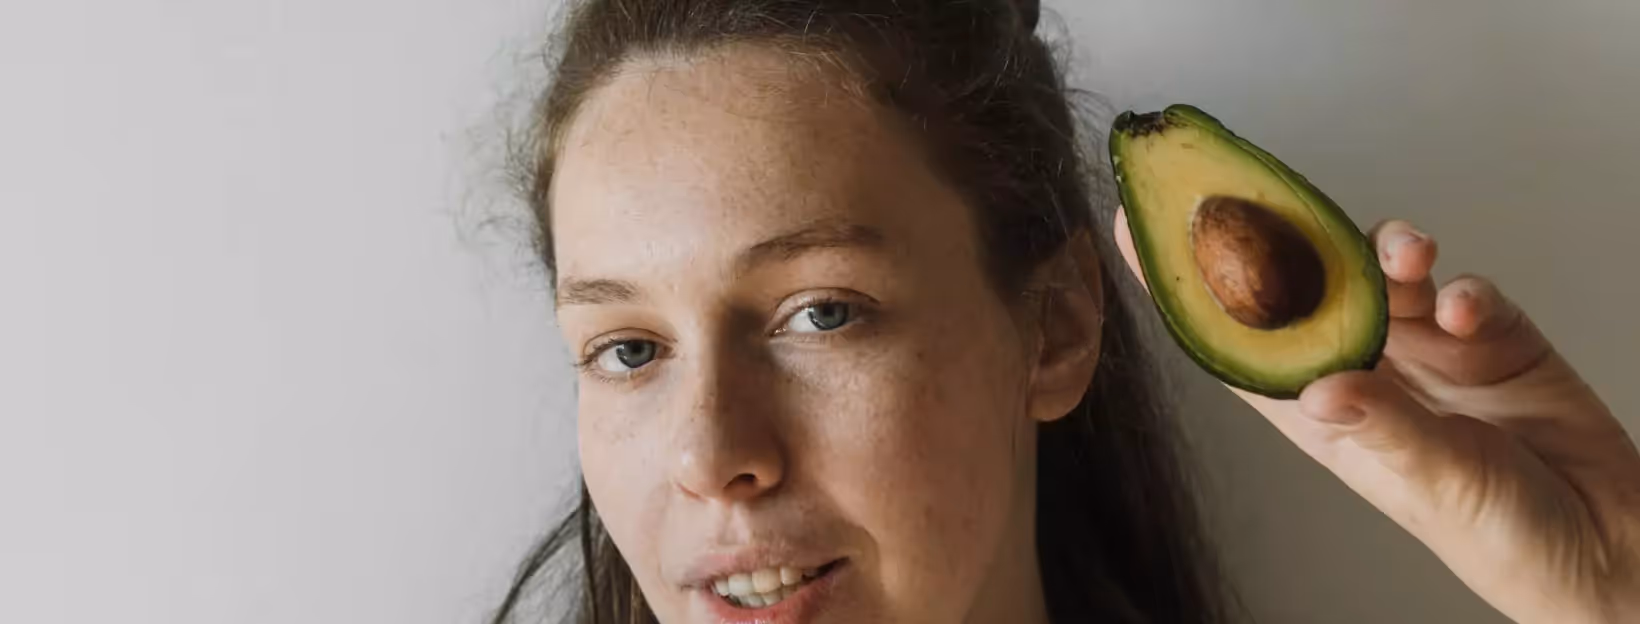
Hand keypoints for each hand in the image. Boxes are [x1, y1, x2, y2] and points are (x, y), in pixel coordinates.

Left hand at [1113, 208, 1639, 622]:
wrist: (1609, 547)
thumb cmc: (1505, 538)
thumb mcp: (1437, 486)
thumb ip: (1389, 431)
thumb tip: (1328, 390)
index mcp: (1328, 417)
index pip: (1241, 345)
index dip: (1189, 290)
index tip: (1136, 231)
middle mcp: (1371, 374)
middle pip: (1308, 291)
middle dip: (1284, 242)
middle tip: (1260, 193)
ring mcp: (1430, 351)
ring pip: (1386, 275)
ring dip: (1391, 254)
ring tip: (1407, 256)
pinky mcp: (1492, 336)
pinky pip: (1467, 291)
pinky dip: (1466, 289)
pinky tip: (1468, 307)